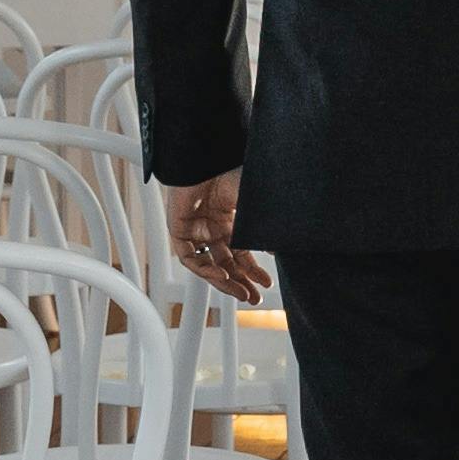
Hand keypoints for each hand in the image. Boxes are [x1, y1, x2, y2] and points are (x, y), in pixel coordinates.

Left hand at [162, 172, 269, 304]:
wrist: (203, 162)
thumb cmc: (227, 173)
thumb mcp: (252, 205)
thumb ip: (264, 227)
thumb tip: (279, 249)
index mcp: (230, 220)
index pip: (242, 252)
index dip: (253, 269)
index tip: (267, 283)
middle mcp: (213, 227)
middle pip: (227, 263)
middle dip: (241, 282)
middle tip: (254, 298)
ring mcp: (196, 230)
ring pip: (210, 265)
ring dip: (225, 282)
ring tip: (241, 294)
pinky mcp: (179, 230)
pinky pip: (191, 259)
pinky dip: (206, 270)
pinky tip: (222, 276)